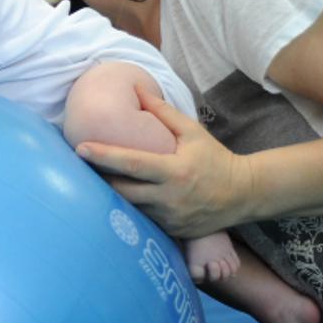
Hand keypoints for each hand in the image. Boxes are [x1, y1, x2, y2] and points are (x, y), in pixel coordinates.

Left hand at [75, 85, 252, 237]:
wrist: (243, 195)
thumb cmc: (215, 159)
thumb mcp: (192, 132)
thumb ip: (163, 113)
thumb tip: (138, 90)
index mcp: (174, 171)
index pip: (132, 164)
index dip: (104, 156)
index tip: (81, 148)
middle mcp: (169, 198)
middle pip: (122, 191)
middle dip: (99, 179)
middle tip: (79, 166)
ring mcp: (169, 219)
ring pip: (129, 208)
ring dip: (110, 195)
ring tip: (92, 181)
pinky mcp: (171, 232)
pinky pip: (142, 220)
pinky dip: (129, 209)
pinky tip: (117, 199)